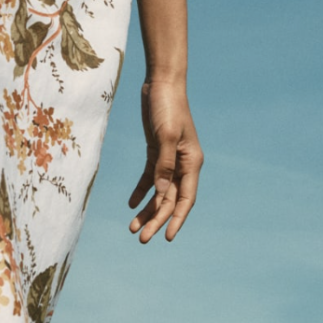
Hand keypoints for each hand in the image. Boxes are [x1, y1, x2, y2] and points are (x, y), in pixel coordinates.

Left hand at [128, 80, 203, 242]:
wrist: (161, 83)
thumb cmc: (167, 106)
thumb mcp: (165, 136)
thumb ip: (164, 165)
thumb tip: (160, 193)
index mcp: (191, 162)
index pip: (186, 199)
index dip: (177, 220)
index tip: (166, 238)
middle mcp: (183, 163)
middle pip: (170, 199)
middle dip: (157, 220)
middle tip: (141, 239)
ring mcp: (170, 158)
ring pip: (159, 192)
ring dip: (147, 209)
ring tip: (132, 228)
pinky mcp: (157, 151)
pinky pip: (150, 177)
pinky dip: (141, 191)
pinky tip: (130, 204)